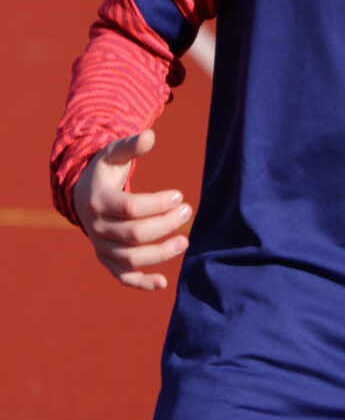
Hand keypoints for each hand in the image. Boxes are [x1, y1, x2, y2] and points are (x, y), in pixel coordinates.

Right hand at [72, 129, 191, 290]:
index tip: (179, 196)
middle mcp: (97, 227)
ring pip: (130, 258)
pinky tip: (164, 283)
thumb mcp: (113, 153)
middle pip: (134, 234)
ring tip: (185, 241)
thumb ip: (131, 145)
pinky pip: (122, 277)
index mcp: (98, 200)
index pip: (130, 208)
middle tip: (188, 211)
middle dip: (165, 225)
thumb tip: (150, 135)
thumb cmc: (105, 171)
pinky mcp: (107, 260)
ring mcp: (101, 247)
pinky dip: (141, 283)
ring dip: (160, 254)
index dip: (157, 204)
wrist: (82, 195)